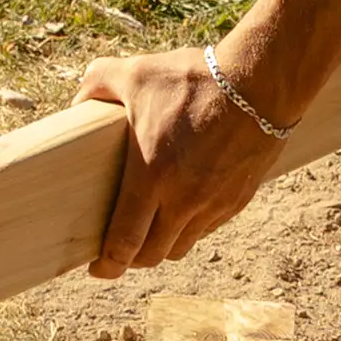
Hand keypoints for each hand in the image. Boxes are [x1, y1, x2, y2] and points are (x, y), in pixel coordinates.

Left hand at [76, 47, 283, 275]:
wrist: (263, 83)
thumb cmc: (196, 79)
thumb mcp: (138, 73)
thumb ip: (99, 82)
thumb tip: (78, 99)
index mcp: (152, 177)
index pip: (124, 243)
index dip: (107, 264)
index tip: (96, 267)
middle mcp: (183, 200)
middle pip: (152, 255)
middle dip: (132, 260)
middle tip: (120, 249)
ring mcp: (214, 204)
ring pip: (182, 246)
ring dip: (163, 245)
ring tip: (152, 229)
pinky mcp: (238, 200)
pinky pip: (208, 228)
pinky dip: (191, 227)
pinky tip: (185, 207)